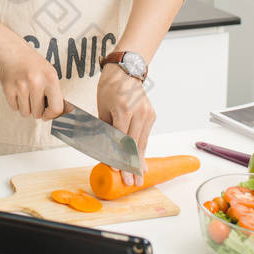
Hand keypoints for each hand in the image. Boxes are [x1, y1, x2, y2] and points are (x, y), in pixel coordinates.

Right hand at [0, 38, 63, 119]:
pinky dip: (17, 104)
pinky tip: (18, 92)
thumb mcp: (50, 74)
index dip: (52, 115)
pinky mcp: (8, 88)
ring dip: (26, 108)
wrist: (13, 51)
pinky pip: (15, 108)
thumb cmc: (33, 64)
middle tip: (35, 97)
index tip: (48, 114)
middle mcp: (35, 82)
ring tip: (26, 94)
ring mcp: (20, 86)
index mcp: (50, 78)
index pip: (56, 108)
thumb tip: (68, 110)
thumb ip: (57, 93)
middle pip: (38, 113)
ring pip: (25, 113)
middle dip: (37, 109)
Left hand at [97, 64, 154, 186]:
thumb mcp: (102, 106)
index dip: (120, 157)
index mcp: (123, 109)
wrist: (125, 70)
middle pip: (134, 144)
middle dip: (132, 165)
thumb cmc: (110, 86)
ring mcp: (147, 113)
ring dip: (139, 161)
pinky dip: (142, 149)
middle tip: (132, 182)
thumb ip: (105, 128)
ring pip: (142, 142)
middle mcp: (138, 112)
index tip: (119, 171)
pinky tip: (141, 162)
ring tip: (139, 177)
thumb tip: (105, 149)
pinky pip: (145, 136)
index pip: (121, 139)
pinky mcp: (151, 115)